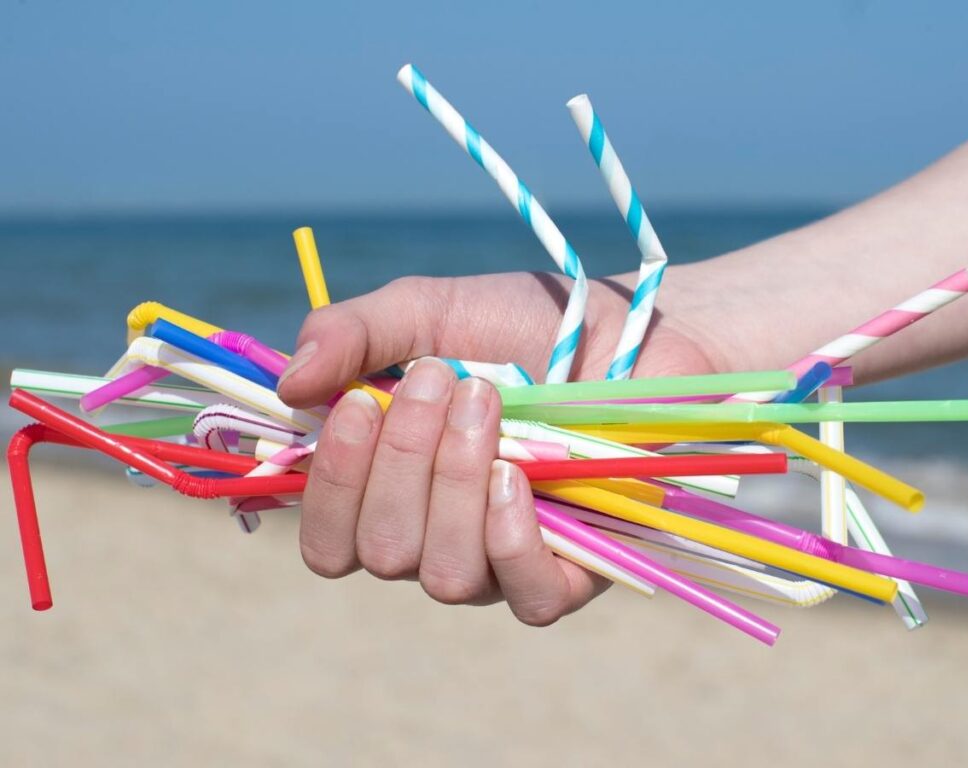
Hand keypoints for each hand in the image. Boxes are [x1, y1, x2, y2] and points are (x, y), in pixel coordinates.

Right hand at [276, 271, 713, 624]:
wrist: (626, 328)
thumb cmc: (520, 324)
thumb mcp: (428, 311)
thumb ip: (352, 334)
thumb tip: (288, 385)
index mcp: (391, 489)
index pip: (328, 540)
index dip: (330, 487)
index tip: (356, 404)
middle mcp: (437, 535)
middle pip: (381, 552)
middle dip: (402, 461)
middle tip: (439, 380)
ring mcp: (501, 559)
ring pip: (443, 575)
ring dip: (453, 484)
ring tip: (487, 404)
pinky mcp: (572, 571)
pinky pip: (525, 598)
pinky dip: (510, 539)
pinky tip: (517, 476)